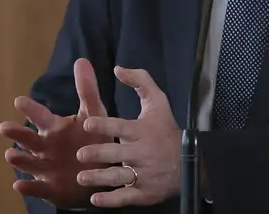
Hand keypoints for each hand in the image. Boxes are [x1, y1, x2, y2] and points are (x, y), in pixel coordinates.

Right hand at [0, 58, 113, 209]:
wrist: (100, 174)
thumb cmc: (93, 139)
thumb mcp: (93, 114)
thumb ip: (87, 90)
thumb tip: (81, 60)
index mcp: (54, 129)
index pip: (41, 116)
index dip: (31, 109)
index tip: (19, 100)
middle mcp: (45, 147)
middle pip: (29, 139)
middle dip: (17, 134)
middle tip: (4, 127)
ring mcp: (45, 168)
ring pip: (29, 163)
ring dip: (19, 159)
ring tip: (10, 154)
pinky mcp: (50, 188)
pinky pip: (37, 188)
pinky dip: (29, 187)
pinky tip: (19, 185)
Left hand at [75, 66, 181, 207]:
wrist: (189, 161)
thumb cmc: (167, 129)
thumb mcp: (158, 101)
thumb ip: (140, 81)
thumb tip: (118, 68)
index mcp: (142, 131)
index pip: (121, 127)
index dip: (104, 126)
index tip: (87, 124)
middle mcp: (142, 153)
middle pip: (117, 154)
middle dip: (98, 154)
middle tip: (80, 155)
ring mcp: (144, 175)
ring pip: (118, 177)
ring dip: (99, 178)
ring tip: (81, 178)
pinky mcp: (145, 192)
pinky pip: (126, 197)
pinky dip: (110, 200)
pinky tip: (95, 199)